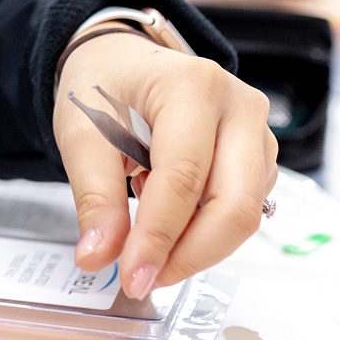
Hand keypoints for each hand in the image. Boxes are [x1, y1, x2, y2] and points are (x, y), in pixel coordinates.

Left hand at [53, 30, 275, 298]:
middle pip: (235, 203)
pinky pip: (245, 210)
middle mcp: (238, 105)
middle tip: (144, 277)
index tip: (133, 276)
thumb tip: (99, 255)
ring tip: (146, 229)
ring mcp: (257, 131)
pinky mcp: (260, 157)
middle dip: (190, 254)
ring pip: (245, 213)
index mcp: (191, 86)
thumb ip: (94, 196)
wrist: (124, 62)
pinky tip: (169, 213)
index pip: (184, 176)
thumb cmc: (106, 87)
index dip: (159, 236)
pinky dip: (206, 230)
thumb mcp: (80, 133)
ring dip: (197, 244)